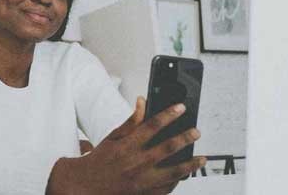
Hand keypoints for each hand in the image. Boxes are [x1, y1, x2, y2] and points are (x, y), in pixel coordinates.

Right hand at [47, 97, 205, 194]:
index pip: (152, 125)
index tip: (181, 108)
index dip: (169, 114)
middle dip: (185, 138)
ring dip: (190, 164)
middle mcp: (136, 163)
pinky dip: (177, 180)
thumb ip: (131, 121)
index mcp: (128, 146)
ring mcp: (142, 180)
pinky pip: (167, 188)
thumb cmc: (100, 159)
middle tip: (196, 132)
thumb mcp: (113, 137)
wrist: (86, 185)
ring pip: (173, 172)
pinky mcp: (145, 193)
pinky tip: (184, 174)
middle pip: (167, 147)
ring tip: (201, 158)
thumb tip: (142, 102)